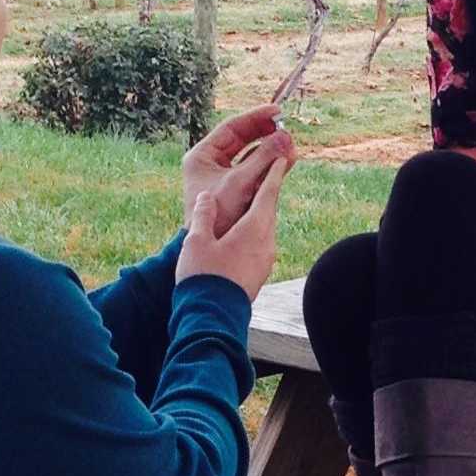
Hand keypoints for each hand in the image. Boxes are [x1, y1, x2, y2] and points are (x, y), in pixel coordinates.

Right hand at [176, 158, 287, 301]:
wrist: (212, 317)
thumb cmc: (204, 276)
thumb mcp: (197, 241)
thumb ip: (203, 215)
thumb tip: (206, 197)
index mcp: (254, 228)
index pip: (267, 193)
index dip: (272, 174)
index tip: (278, 159)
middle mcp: (266, 243)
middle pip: (269, 210)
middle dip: (266, 192)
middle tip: (266, 174)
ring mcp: (265, 261)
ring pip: (265, 228)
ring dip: (259, 214)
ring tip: (251, 204)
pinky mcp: (259, 274)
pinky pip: (260, 245)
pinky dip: (254, 232)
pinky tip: (242, 235)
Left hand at [183, 104, 296, 237]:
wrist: (212, 247)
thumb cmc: (217, 216)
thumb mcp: (239, 183)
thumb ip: (262, 159)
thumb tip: (286, 137)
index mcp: (202, 156)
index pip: (231, 128)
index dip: (255, 118)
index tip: (277, 111)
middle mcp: (212, 163)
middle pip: (242, 139)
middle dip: (266, 133)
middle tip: (287, 126)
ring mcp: (225, 176)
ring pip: (252, 156)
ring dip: (272, 150)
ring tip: (292, 145)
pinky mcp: (238, 190)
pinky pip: (257, 171)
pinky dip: (272, 165)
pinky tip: (288, 159)